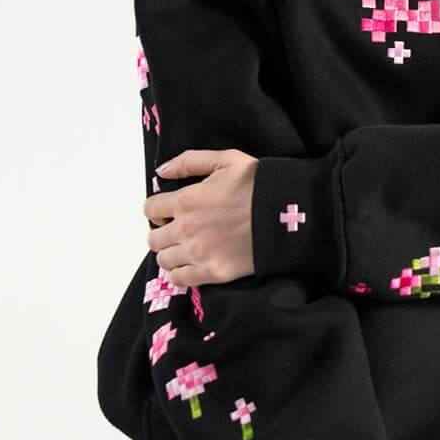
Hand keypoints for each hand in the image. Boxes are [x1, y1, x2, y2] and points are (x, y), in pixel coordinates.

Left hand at [143, 149, 256, 286]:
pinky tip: (191, 265)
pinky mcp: (212, 273)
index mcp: (187, 200)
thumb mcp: (227, 160)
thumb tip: (162, 170)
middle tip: (179, 230)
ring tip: (186, 248)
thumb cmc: (260, 185)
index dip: (158, 209)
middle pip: (154, 237)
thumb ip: (190, 161)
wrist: (289, 215)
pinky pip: (180, 279)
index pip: (150, 209)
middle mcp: (186, 228)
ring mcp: (198, 253)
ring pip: (164, 259)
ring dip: (171, 253)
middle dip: (163, 232)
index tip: (169, 211)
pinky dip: (180, 273)